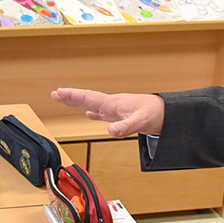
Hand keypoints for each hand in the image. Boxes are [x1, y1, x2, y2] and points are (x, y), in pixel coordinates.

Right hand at [50, 88, 164, 137]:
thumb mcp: (140, 122)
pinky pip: (102, 112)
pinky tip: (89, 114)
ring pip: (93, 104)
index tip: (58, 93)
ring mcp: (117, 109)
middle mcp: (113, 104)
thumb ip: (125, 127)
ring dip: (79, 103)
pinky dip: (93, 113)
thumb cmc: (156, 114)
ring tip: (65, 100)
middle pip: (87, 99)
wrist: (168, 113)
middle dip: (70, 97)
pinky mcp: (122, 114)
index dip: (72, 96)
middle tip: (55, 94)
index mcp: (114, 104)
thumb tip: (110, 130)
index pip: (89, 98)